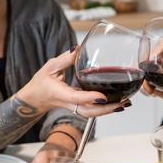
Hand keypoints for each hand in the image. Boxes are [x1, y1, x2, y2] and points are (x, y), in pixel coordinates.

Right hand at [17, 45, 131, 117]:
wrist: (37, 98)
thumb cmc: (42, 83)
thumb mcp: (50, 67)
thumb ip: (64, 59)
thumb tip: (77, 49)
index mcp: (60, 94)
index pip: (76, 98)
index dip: (90, 97)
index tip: (102, 97)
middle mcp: (70, 103)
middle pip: (89, 111)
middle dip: (106, 110)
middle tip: (122, 104)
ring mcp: (76, 107)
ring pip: (93, 112)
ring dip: (109, 110)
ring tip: (125, 103)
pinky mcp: (80, 107)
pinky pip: (94, 110)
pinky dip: (106, 108)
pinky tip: (119, 103)